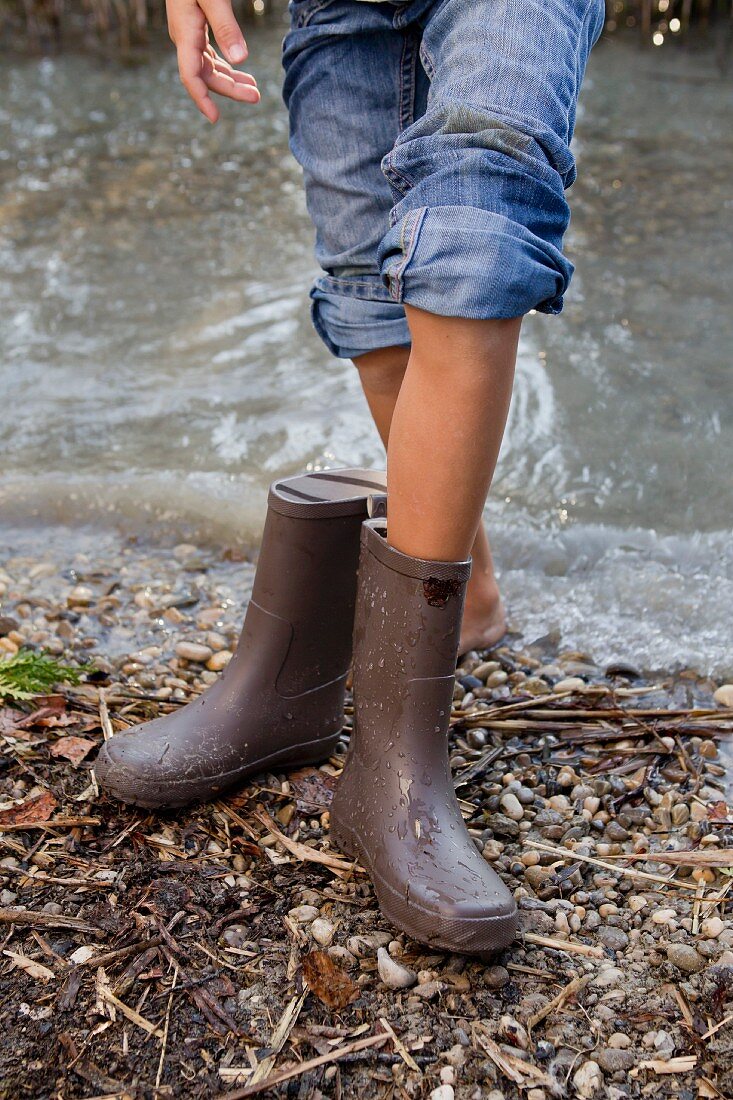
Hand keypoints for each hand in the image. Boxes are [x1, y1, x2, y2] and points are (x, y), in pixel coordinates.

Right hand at [166, 0, 259, 122]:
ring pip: (208, 66)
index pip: (191, 75)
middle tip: (257, 97)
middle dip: (230, 89)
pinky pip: (208, 54)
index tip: (215, 118)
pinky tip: (240, 71)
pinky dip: (225, 65)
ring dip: (230, 80)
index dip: (202, 99)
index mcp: (185, 32)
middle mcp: (183, 36)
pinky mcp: (194, 25)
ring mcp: (188, 31)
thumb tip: (240, 59)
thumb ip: (226, 26)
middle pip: (205, 74)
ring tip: (254, 89)